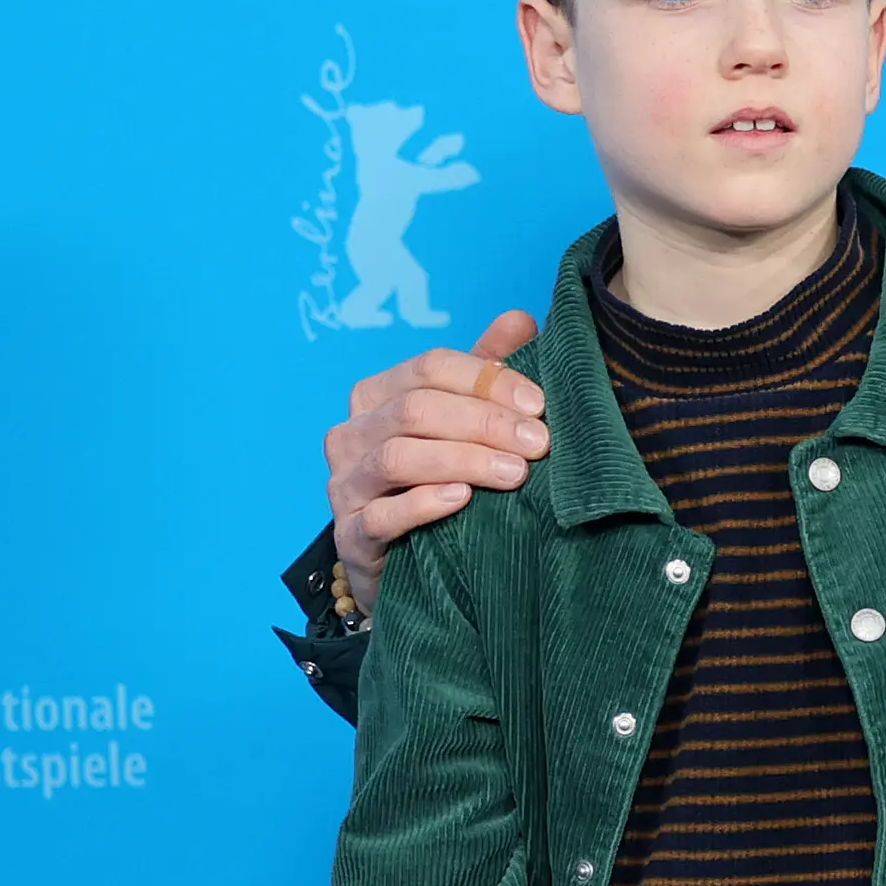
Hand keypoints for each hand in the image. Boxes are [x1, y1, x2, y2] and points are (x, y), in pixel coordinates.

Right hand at [328, 310, 550, 607]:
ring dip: (463, 461)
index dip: (487, 380)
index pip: (430, 367)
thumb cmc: (436, 484)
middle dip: (484, 422)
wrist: (404, 567)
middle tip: (538, 444)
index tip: (540, 405)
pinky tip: (462, 500)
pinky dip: (423, 504)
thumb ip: (485, 372)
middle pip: (416, 409)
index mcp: (377, 395)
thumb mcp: (462, 423)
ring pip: (398, 457)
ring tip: (514, 473)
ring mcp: (345, 485)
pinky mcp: (350, 535)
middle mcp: (352, 434)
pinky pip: (383, 515)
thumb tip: (520, 318)